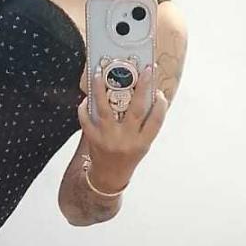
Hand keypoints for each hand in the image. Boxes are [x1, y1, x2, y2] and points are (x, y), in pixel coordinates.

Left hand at [78, 64, 168, 192]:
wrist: (109, 176)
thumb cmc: (129, 155)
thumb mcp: (142, 143)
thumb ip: (145, 123)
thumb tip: (145, 92)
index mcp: (142, 142)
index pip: (156, 121)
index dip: (160, 105)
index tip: (160, 91)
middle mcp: (127, 140)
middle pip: (137, 110)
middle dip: (142, 87)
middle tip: (145, 70)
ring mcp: (109, 139)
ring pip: (105, 110)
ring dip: (102, 89)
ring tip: (100, 73)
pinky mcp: (93, 139)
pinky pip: (86, 120)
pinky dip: (85, 108)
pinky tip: (87, 97)